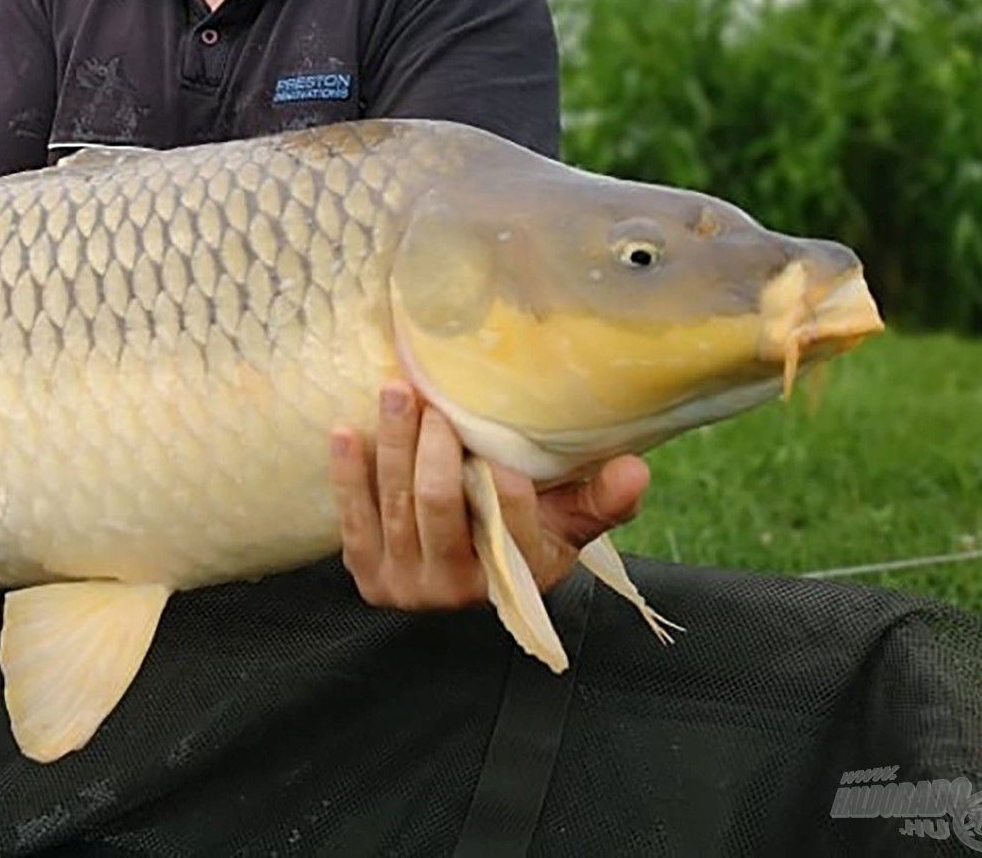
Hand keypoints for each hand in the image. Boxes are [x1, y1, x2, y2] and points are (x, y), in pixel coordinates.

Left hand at [330, 382, 648, 610]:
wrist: (462, 577)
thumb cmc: (522, 539)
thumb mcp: (566, 527)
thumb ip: (601, 501)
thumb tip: (636, 469)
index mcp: (513, 576)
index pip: (512, 531)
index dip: (508, 494)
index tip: (500, 453)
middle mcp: (454, 588)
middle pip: (438, 507)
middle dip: (432, 450)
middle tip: (433, 401)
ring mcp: (405, 583)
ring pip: (394, 503)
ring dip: (391, 444)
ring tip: (395, 393)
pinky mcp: (365, 572)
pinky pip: (352, 518)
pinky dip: (347, 472)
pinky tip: (345, 431)